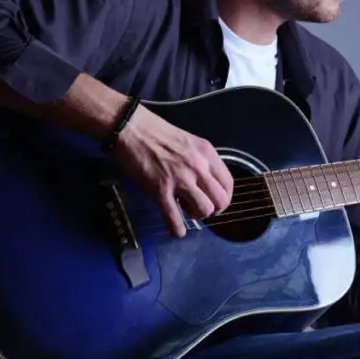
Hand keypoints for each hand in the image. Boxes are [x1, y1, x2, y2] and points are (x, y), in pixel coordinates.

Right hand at [114, 106, 234, 237]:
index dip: (224, 198)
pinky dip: (177, 229)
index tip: (215, 202)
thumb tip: (204, 182)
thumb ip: (200, 160)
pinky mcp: (160, 190)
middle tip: (200, 208)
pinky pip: (175, 218)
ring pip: (204, 210)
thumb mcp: (189, 142)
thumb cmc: (157, 132)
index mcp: (206, 153)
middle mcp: (198, 167)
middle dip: (213, 210)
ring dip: (197, 216)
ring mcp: (180, 179)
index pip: (228, 183)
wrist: (131, 128)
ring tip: (186, 211)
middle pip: (220, 201)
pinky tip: (176, 230)